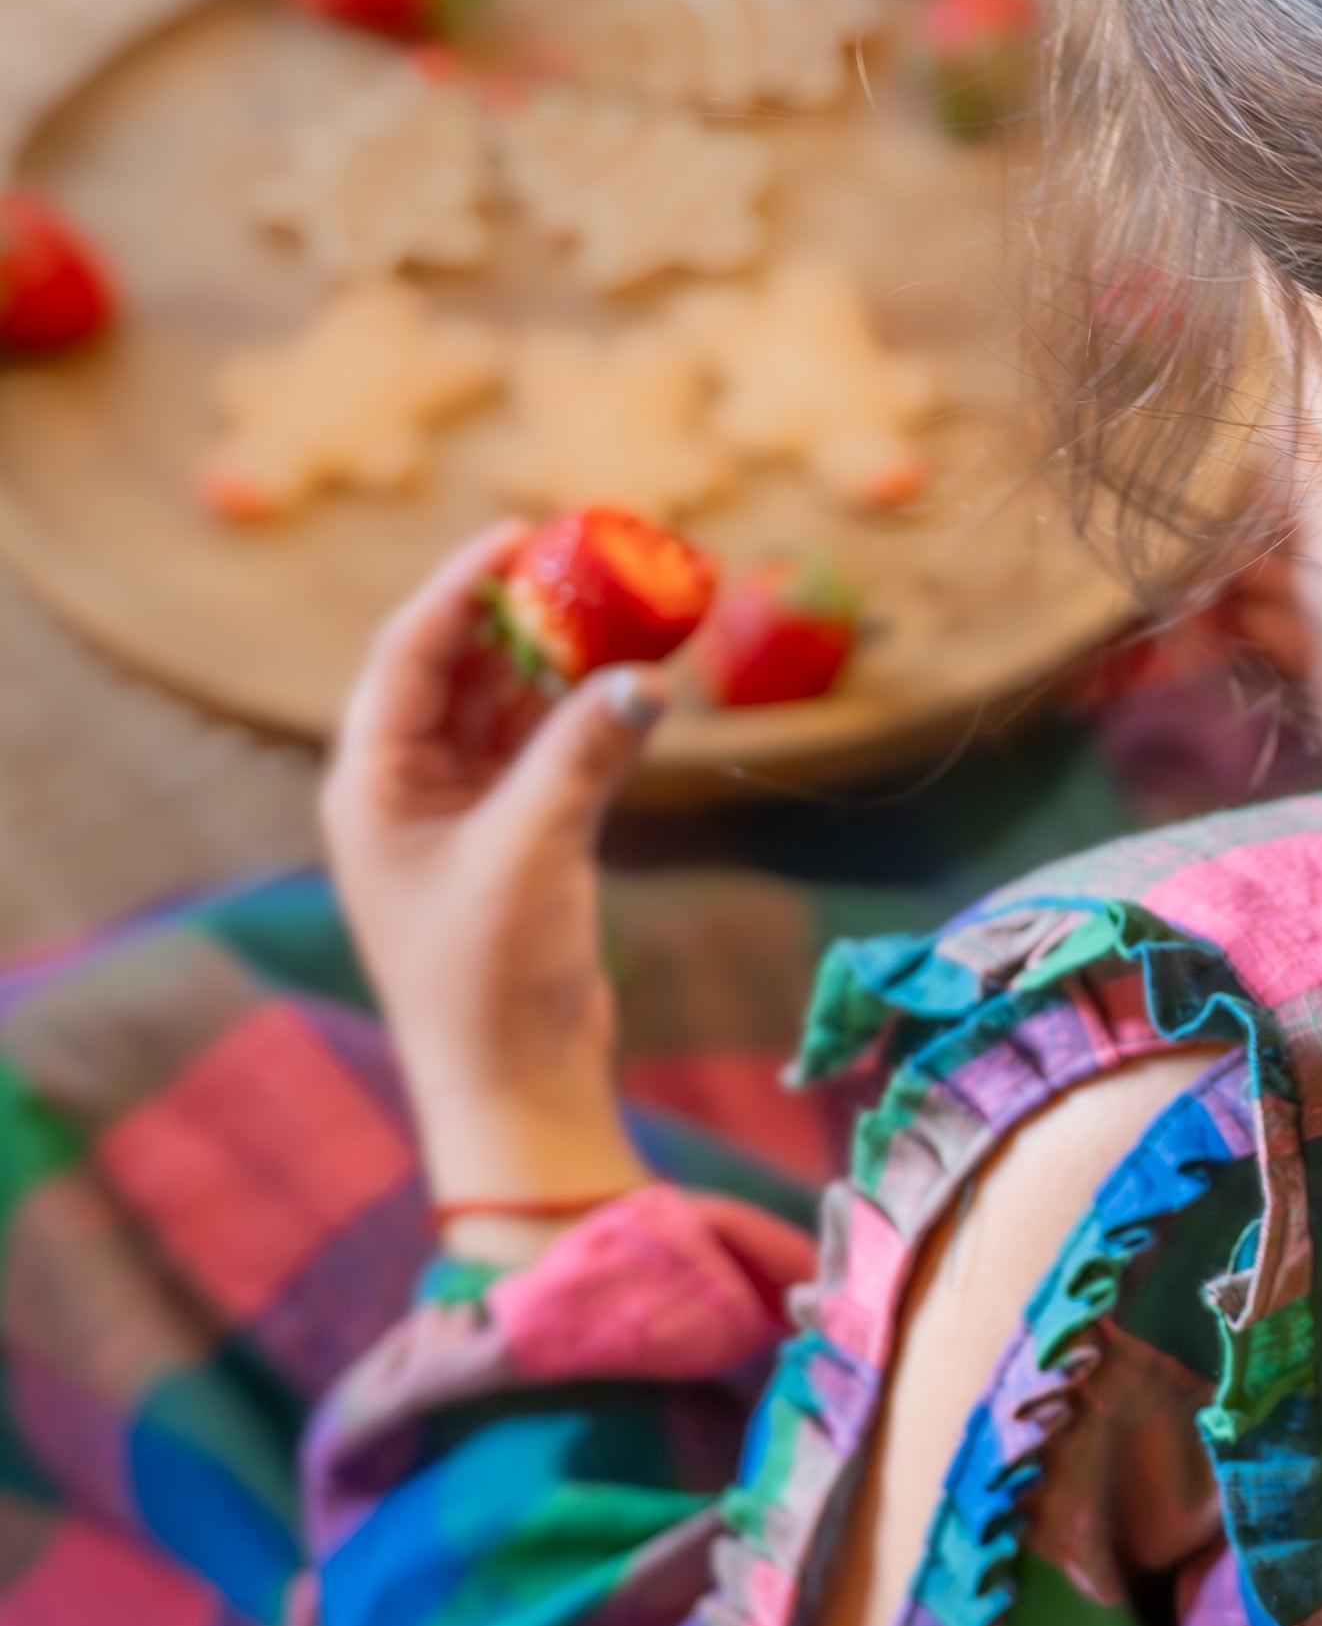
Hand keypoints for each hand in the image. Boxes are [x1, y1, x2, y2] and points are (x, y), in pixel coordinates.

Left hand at [319, 523, 660, 1214]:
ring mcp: (460, 820)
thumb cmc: (489, 978)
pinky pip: (546, 757)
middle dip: (521, 615)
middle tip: (586, 561)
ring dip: (561, 665)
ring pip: (508, 712)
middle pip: (460, 670)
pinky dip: (586, 722)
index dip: (462, 585)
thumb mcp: (532, 851)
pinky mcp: (514, 848)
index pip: (410, 653)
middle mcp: (406, 791)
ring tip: (621, 610)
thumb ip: (584, 754)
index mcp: (371, 783)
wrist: (514, 1092)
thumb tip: (646, 676)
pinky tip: (635, 689)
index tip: (523, 533)